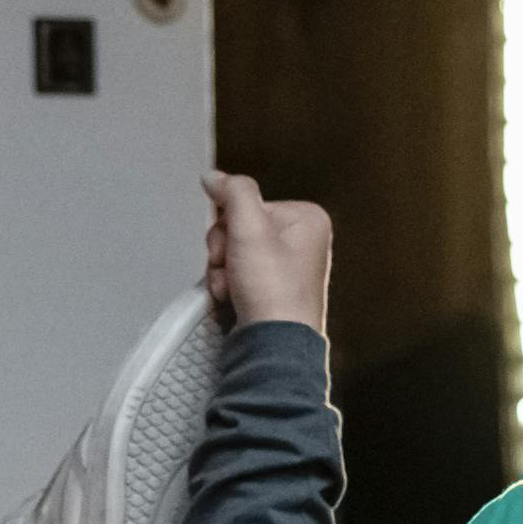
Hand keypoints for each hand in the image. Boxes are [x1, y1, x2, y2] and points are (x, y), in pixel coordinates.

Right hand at [203, 171, 330, 331]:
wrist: (274, 345)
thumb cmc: (275, 295)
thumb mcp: (250, 227)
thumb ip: (233, 192)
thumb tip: (216, 178)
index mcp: (307, 219)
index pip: (248, 203)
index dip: (230, 223)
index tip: (235, 243)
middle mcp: (301, 242)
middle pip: (238, 227)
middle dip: (225, 251)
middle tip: (234, 269)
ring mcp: (286, 268)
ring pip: (232, 252)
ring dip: (222, 271)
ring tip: (235, 288)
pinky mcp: (271, 291)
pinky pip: (236, 275)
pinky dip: (228, 287)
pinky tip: (235, 298)